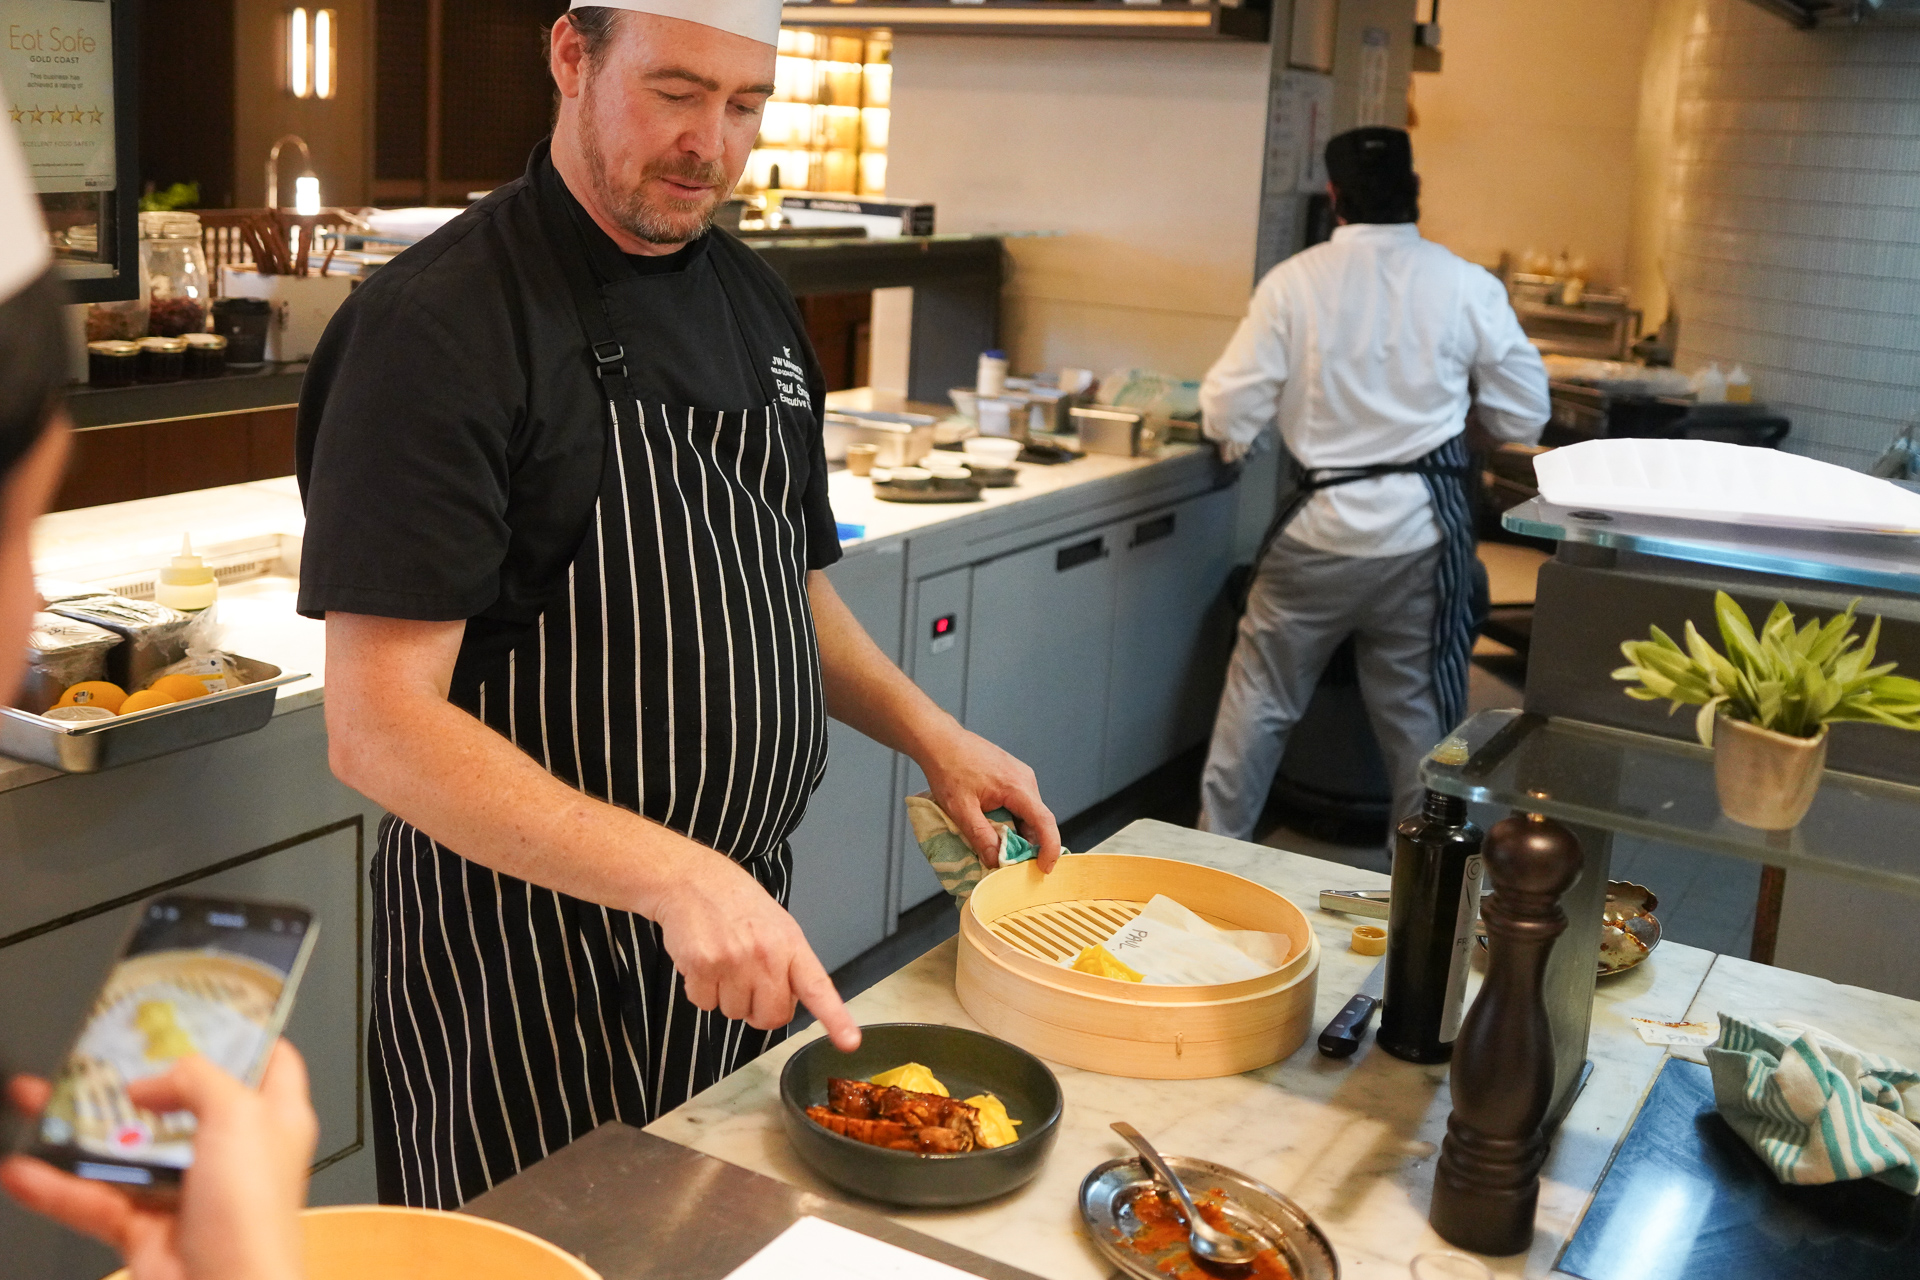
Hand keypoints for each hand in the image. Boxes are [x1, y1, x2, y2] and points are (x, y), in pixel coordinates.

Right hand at [1, 1041, 316, 1279]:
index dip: (237, 1033)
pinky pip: (96, 1199)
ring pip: (127, 1150)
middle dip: (131, 1081)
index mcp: (275, 1117)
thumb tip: (156, 1079)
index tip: (196, 1011)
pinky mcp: (148, 1229)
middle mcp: (234, 1151)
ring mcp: (189, 1191)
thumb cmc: (255, 1215)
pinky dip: (58, 1186)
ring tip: (37, 1101)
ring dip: (78, 1130)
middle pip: (180, 1102)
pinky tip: (24, 1169)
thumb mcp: (239, 1116)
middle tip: (93, 1058)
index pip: (267, 1059)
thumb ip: (197, 1079)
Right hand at [653, 849, 861, 1052]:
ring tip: (721, 959)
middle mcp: (767, 954)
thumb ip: (787, 963)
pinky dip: (699, 989)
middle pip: (771, 1017)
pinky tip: (702, 960)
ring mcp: (734, 961)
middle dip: (757, 1010)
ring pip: (734, 1013)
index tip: (849, 1042)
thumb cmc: (735, 903)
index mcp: (791, 944)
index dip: (835, 1018)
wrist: (691, 879)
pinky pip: (704, 1003)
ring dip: (725, 996)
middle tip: (746, 981)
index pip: (818, 987)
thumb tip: (786, 1003)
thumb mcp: (776, 925)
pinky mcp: (704, 966)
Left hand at [922, 726, 1061, 871]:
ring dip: (1016, 830)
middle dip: (1027, 843)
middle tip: (1009, 862)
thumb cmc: (948, 770)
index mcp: (1018, 787)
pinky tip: (993, 825)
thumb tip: (995, 861)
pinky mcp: (1011, 774)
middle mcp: (1025, 779)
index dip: (1049, 847)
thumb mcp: (961, 809)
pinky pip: (1019, 802)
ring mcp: (1019, 774)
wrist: (939, 741)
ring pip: (1027, 812)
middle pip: (1036, 819)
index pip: (1044, 821)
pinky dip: (1011, 818)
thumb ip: (980, 837)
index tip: (1045, 868)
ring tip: (996, 844)